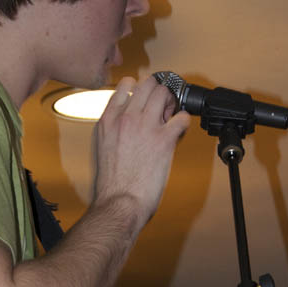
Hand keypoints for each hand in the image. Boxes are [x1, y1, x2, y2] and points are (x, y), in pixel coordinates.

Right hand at [92, 76, 190, 226]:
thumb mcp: (103, 147)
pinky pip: (182, 117)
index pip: (126, 84)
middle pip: (149, 84)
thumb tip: (129, 124)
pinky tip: (180, 131)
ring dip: (172, 102)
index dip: (141, 88)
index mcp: (109, 119)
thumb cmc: (112, 184)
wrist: (119, 202)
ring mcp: (145, 126)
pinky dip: (184, 121)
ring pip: (165, 93)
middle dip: (159, 91)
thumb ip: (115, 129)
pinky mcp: (163, 139)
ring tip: (171, 117)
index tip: (146, 100)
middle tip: (163, 107)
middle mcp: (127, 118)